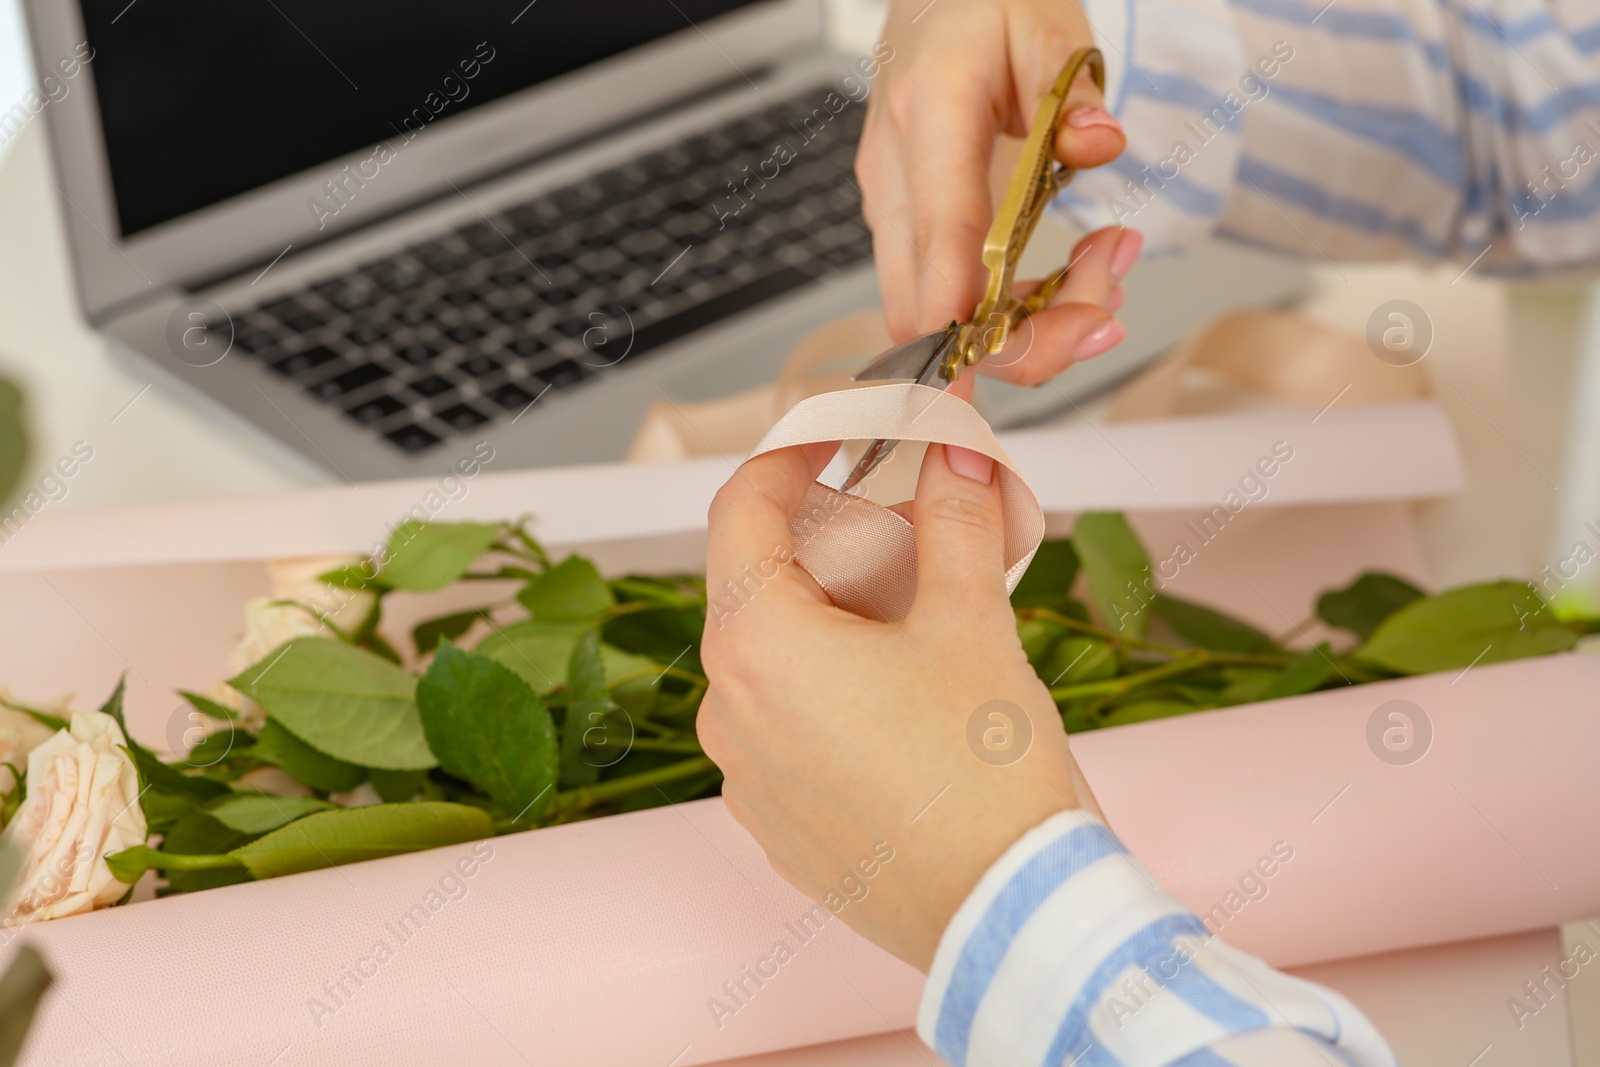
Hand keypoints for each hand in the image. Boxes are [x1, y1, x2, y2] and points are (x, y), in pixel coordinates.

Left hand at [698, 441, 1100, 969]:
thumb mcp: (972, 622)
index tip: (835, 438)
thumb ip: (954, 521)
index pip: (740, 511)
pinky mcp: (776, 825)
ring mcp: (745, 776)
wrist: (1009, 917)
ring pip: (772, 660)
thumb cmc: (984, 777)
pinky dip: (829, 689)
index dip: (787, 457)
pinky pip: (785, 727)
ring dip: (830, 620)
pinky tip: (902, 702)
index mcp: (757, 645)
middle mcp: (728, 711)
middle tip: (905, 530)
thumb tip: (953, 458)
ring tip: (917, 622)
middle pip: (757, 586)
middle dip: (828, 542)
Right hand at [858, 0, 1139, 391]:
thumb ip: (1074, 86)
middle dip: (1023, 338)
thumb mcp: (1046, 23)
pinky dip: (1013, 314)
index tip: (984, 374)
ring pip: (938, 319)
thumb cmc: (980, 6)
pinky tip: (1071, 278)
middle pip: (929, 308)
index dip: (957, 317)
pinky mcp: (909, 230)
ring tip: (1105, 269)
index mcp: (930, 115)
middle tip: (1108, 301)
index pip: (940, 235)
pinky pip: (950, 302)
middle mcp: (896, 177)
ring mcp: (894, 211)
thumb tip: (1097, 143)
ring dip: (1028, 328)